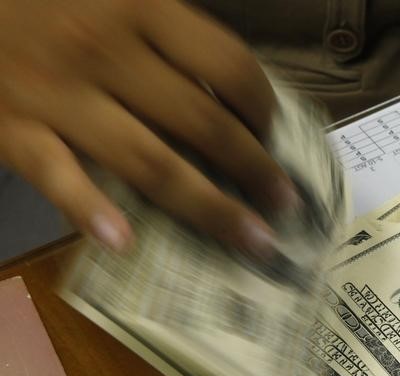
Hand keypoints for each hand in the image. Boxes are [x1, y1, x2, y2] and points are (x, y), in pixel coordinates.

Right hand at [0, 0, 294, 257]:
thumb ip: (165, 34)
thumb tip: (230, 94)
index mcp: (140, 9)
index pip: (230, 67)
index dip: (265, 110)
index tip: (276, 139)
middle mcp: (106, 51)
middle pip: (205, 124)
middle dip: (256, 171)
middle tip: (286, 205)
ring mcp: (59, 94)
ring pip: (152, 163)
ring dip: (211, 209)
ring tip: (252, 239)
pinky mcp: (13, 128)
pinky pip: (58, 176)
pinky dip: (91, 210)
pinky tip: (126, 242)